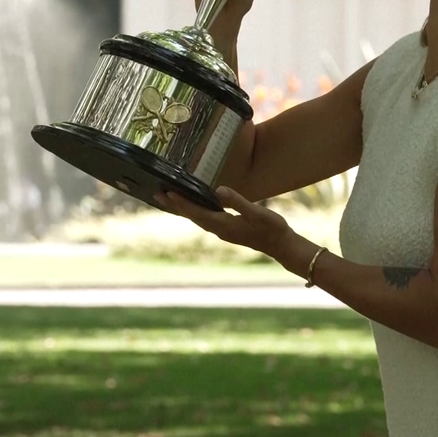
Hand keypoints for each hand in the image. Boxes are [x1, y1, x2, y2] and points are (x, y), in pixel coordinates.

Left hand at [156, 186, 291, 257]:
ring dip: (181, 208)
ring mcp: (222, 230)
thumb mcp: (257, 213)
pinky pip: (203, 218)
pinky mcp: (226, 229)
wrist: (281, 245)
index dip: (182, 203)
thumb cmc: (272, 228)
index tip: (168, 193)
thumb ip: (238, 202)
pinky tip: (190, 205)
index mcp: (224, 224)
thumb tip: (220, 190)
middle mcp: (219, 229)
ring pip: (196, 218)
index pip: (198, 212)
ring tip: (167, 198)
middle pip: (191, 216)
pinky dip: (192, 211)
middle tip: (156, 193)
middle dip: (174, 205)